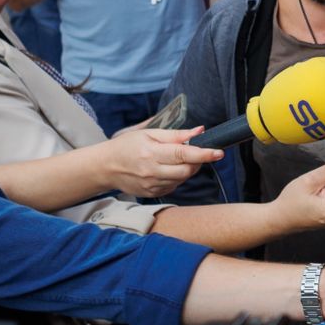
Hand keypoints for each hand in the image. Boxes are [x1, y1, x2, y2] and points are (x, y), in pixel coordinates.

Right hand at [97, 126, 225, 198]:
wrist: (105, 167)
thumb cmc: (127, 146)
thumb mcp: (149, 133)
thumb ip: (176, 135)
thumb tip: (199, 131)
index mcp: (151, 153)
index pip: (183, 154)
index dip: (204, 154)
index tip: (219, 152)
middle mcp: (152, 171)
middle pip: (187, 170)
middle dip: (198, 161)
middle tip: (196, 152)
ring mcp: (151, 185)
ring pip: (182, 179)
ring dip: (187, 169)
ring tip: (177, 159)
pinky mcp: (151, 193)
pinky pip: (173, 186)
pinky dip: (177, 177)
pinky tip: (167, 169)